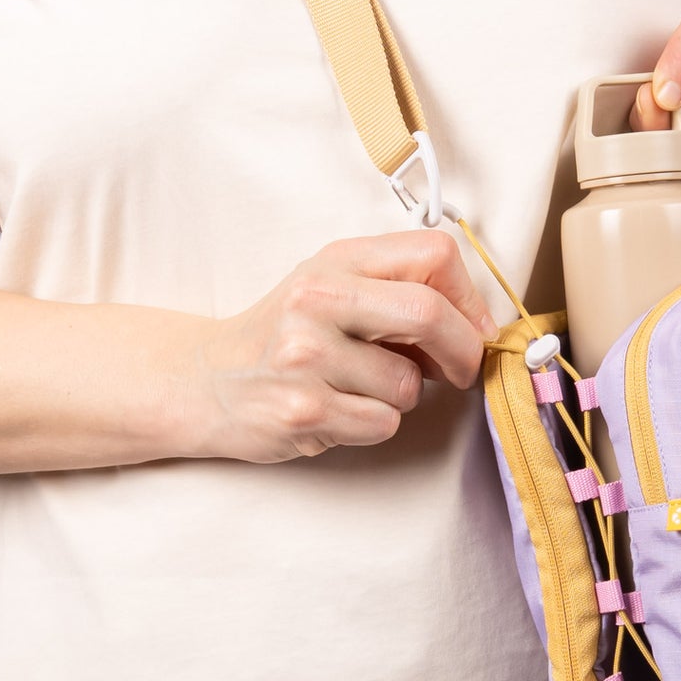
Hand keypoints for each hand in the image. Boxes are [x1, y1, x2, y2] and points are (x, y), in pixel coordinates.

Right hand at [187, 230, 495, 461]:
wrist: (205, 381)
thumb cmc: (281, 336)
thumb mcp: (331, 287)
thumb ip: (395, 289)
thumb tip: (475, 327)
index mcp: (334, 262)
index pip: (433, 256)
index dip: (469, 297)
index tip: (472, 327)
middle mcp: (316, 301)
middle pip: (429, 314)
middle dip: (462, 351)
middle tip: (459, 371)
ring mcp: (306, 357)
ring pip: (407, 385)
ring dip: (399, 397)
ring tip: (358, 389)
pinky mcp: (303, 411)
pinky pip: (381, 422)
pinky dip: (372, 424)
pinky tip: (337, 411)